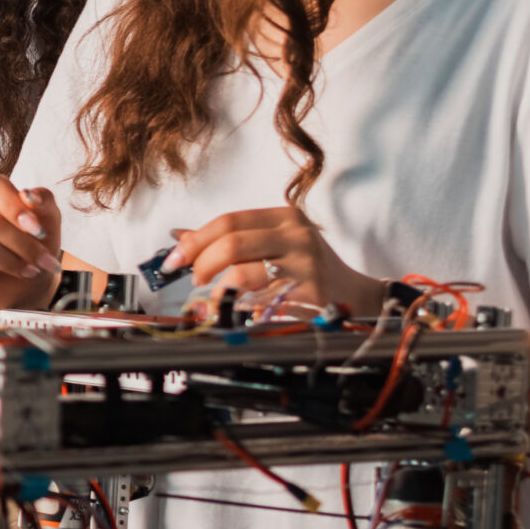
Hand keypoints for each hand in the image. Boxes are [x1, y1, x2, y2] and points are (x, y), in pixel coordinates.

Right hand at [0, 172, 63, 309]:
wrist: (28, 278)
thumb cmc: (35, 241)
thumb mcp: (49, 218)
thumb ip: (43, 201)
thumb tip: (28, 195)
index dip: (15, 208)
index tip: (38, 231)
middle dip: (22, 245)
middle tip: (41, 260)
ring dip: (9, 262)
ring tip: (25, 270)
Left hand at [167, 207, 381, 316]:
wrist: (355, 296)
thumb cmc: (306, 268)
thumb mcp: (273, 243)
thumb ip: (230, 238)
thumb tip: (179, 235)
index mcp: (285, 217)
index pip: (228, 221)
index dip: (195, 240)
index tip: (174, 259)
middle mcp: (297, 235)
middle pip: (232, 243)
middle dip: (202, 262)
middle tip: (194, 278)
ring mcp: (305, 264)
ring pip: (244, 272)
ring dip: (217, 288)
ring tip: (213, 296)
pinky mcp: (308, 294)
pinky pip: (259, 301)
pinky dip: (236, 308)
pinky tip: (230, 311)